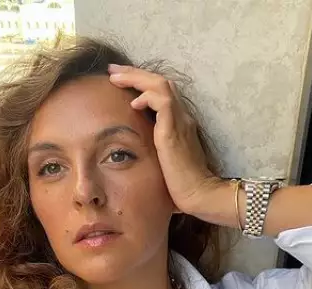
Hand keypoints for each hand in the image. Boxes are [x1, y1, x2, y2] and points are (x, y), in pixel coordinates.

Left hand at [108, 64, 221, 214]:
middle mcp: (182, 117)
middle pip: (160, 82)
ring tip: (115, 77)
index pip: (160, 93)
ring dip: (136, 78)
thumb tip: (133, 149)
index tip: (119, 80)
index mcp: (178, 123)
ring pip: (161, 85)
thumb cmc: (181, 185)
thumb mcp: (163, 160)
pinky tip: (134, 102)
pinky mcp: (175, 131)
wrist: (199, 194)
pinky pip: (163, 102)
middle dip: (134, 73)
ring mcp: (180, 122)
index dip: (140, 83)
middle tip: (112, 70)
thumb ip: (153, 148)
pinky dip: (147, 97)